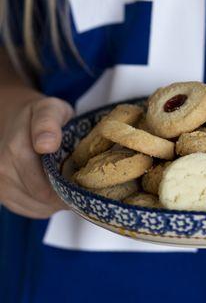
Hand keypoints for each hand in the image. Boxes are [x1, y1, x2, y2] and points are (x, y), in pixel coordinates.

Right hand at [0, 95, 73, 217]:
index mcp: (16, 150)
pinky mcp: (1, 194)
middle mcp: (3, 170)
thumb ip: (48, 123)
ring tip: (68, 183)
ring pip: (36, 207)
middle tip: (82, 183)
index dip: (68, 190)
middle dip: (65, 195)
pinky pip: (29, 209)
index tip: (84, 184)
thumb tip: (46, 145)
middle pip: (42, 199)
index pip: (44, 188)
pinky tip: (55, 189)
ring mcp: (0, 184)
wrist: (16, 118)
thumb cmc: (39, 114)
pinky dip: (46, 204)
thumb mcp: (50, 109)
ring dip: (56, 201)